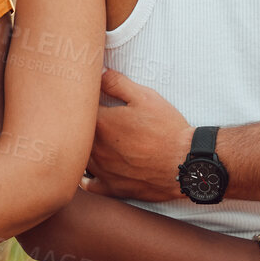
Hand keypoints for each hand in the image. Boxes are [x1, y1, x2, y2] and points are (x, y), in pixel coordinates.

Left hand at [84, 69, 188, 202]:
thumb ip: (117, 83)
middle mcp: (95, 148)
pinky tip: (90, 169)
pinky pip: (88, 185)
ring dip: (79, 149)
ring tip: (85, 141)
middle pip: (74, 135)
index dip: (80, 102)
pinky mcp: (111, 188)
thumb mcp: (144, 97)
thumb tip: (98, 72)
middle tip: (82, 118)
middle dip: (77, 126)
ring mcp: (102, 170)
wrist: (185, 163)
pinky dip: (86, 177)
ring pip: (78, 159)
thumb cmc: (166, 129)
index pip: (77, 109)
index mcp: (101, 123)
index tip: (84, 99)